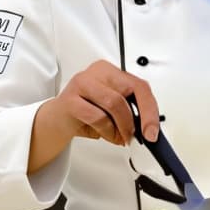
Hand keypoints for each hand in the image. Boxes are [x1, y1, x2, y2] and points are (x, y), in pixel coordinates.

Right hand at [29, 60, 159, 173]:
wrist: (57, 120)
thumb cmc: (86, 113)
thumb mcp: (113, 110)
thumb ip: (131, 112)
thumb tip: (150, 128)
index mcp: (111, 71)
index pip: (139, 85)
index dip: (150, 110)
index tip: (153, 131)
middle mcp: (97, 72)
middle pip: (129, 91)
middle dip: (138, 119)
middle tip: (137, 137)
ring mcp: (82, 83)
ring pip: (114, 104)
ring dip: (121, 127)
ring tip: (120, 137)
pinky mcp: (71, 100)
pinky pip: (98, 117)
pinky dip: (107, 131)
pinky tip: (107, 135)